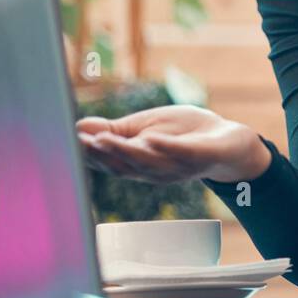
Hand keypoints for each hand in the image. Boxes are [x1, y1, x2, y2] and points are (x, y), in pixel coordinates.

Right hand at [76, 105, 269, 184]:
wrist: (229, 140)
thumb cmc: (184, 134)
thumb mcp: (146, 128)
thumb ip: (116, 131)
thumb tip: (79, 127)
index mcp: (138, 163)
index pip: (108, 161)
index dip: (88, 153)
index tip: (67, 141)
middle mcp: (154, 171)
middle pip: (123, 165)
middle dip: (101, 154)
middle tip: (80, 141)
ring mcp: (177, 167)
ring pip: (147, 162)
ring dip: (125, 152)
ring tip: (104, 139)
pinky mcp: (199, 157)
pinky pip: (181, 154)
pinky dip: (166, 148)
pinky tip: (151, 138)